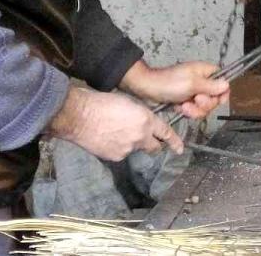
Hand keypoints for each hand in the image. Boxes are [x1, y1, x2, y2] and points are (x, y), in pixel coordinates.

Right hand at [48, 86, 183, 160]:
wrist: (80, 116)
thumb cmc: (102, 102)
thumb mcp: (128, 103)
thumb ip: (140, 114)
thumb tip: (142, 121)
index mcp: (146, 119)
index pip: (166, 132)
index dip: (174, 141)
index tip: (180, 148)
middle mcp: (141, 136)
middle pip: (155, 147)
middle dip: (154, 144)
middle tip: (148, 141)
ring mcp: (128, 148)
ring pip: (136, 149)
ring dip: (131, 143)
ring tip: (115, 132)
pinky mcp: (116, 156)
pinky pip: (122, 153)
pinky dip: (118, 148)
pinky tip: (107, 139)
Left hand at [120, 60, 229, 119]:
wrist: (148, 89)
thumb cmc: (168, 83)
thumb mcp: (192, 84)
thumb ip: (211, 86)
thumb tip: (227, 84)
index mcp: (205, 72)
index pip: (223, 83)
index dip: (221, 94)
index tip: (216, 100)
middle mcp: (202, 82)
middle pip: (215, 98)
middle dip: (205, 104)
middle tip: (195, 100)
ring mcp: (194, 92)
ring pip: (205, 107)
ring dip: (195, 110)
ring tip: (185, 106)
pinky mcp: (186, 101)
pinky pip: (195, 111)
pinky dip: (189, 112)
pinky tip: (180, 108)